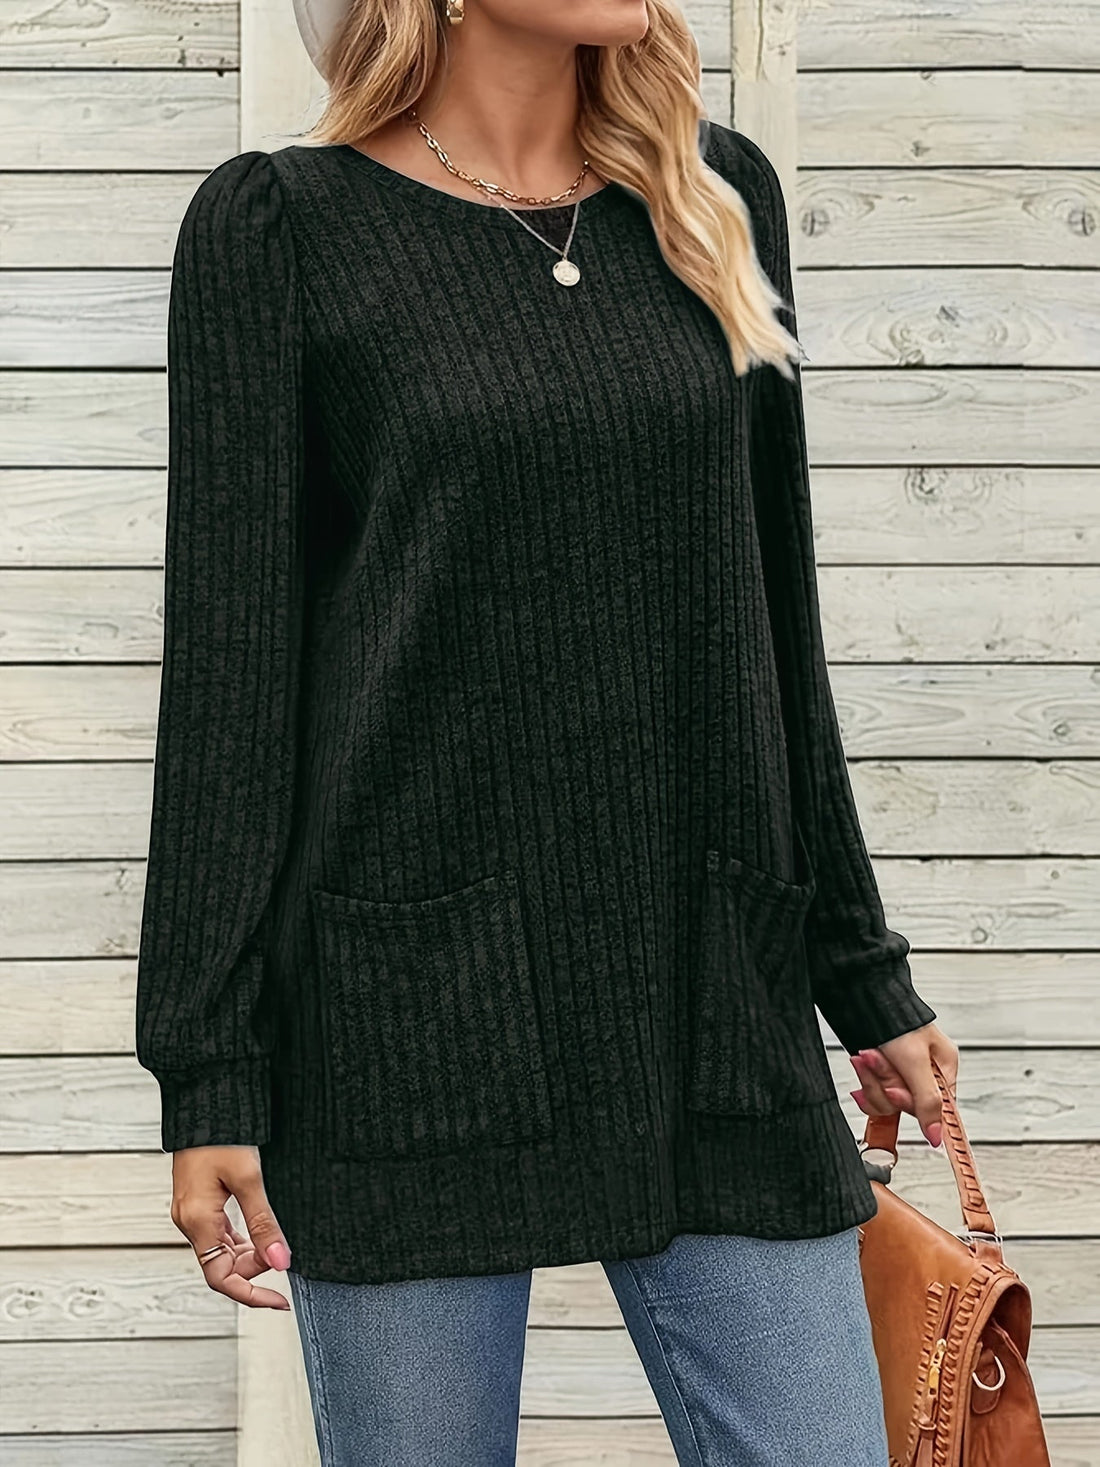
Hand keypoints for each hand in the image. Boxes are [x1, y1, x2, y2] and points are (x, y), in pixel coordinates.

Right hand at [170, 1145, 292, 1308]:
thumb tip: (281, 1261)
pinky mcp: (199, 1201)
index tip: (279, 1301)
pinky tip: (258, 1236)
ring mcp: (192, 1212)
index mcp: (197, 1221)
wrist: (204, 1101)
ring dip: (248, 1255)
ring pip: (221, 1251)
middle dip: (254, 1271)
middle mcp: (190, 1221)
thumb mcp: (249, 1178)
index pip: (221, 1278)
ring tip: (276, 1248)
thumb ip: (264, 1223)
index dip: (251, 1294)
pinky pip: (219, 1233)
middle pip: (221, 1267)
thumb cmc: (222, 1134)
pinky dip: (240, 1240)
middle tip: (285, 1260)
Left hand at [848, 1022, 958, 1149]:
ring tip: (867, 1055)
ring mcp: (900, 1075)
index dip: (913, 1102)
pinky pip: (873, 1095)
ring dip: (872, 1078)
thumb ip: (927, 1100)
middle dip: (886, 1082)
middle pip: (906, 1104)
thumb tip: (937, 1135)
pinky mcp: (880, 1076)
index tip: (894, 1091)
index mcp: (942, 1068)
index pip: (936, 1108)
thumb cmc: (893, 1020)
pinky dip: (864, 1079)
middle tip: (879, 1059)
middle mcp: (923, 1074)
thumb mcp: (915, 1061)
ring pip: (886, 1100)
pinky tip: (861, 1063)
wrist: (861, 1000)